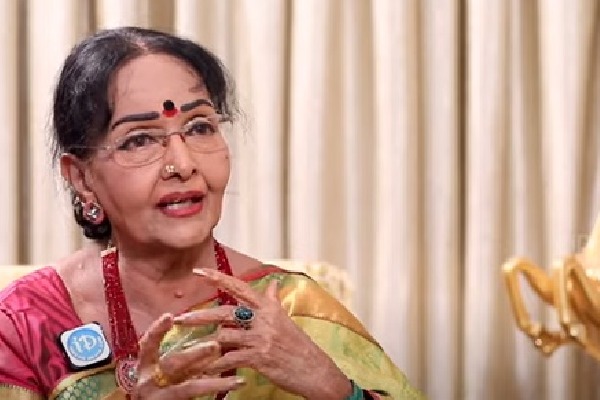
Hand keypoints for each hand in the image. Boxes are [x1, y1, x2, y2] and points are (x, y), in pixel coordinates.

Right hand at [132, 313, 245, 398]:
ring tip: (238, 379)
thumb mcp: (166, 372)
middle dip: (194, 354)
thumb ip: (182, 358)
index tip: (169, 316)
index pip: (148, 345)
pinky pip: (196, 398)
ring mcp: (159, 398)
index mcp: (146, 366)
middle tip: (216, 346)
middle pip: (172, 365)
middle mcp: (148, 382)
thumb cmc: (161, 387)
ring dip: (215, 382)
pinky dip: (216, 392)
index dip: (157, 331)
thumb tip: (213, 341)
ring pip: (189, 388)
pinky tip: (233, 386)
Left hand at [174, 269, 352, 399]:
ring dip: (204, 345)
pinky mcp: (260, 357)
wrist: (315, 370)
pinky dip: (215, 365)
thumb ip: (273, 301)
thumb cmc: (299, 346)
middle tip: (179, 318)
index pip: (240, 286)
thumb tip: (272, 282)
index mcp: (269, 307)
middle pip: (226, 312)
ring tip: (188, 351)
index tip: (198, 271)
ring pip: (224, 335)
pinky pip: (230, 359)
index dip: (218, 278)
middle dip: (200, 315)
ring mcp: (262, 338)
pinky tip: (203, 370)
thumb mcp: (286, 319)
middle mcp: (264, 318)